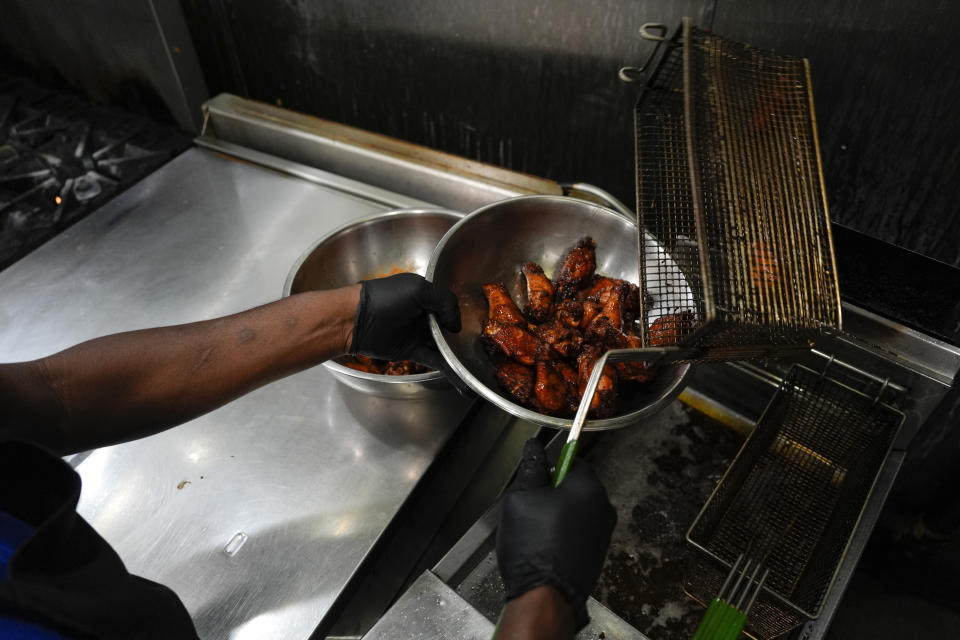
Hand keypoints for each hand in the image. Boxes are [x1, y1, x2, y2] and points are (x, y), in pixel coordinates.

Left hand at [350, 273, 469, 392]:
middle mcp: (423, 314)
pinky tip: (462, 376)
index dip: (460, 314)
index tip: (475, 324)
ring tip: (475, 365)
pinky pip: (433, 360)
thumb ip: (443, 301)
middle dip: (463, 336)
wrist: (354, 320)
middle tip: (479, 347)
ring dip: (457, 354)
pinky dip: (447, 368)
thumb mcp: (418, 290)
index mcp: (425, 295)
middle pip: (448, 327)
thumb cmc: (384, 300)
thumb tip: (455, 325)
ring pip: (442, 345)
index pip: (449, 304)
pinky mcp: (410, 351)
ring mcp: (416, 333)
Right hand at [496, 438, 615, 630]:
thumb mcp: (521, 497)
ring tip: (535, 531)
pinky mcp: (598, 552)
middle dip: (552, 492)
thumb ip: (531, 468)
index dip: (550, 466)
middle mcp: (603, 507)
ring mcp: (603, 532)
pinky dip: (563, 534)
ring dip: (557, 514)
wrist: (546, 597)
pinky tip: (544, 547)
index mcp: (588, 487)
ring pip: (576, 510)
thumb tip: (534, 447)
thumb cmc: (534, 547)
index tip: (535, 478)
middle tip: (529, 507)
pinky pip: (579, 531)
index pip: (572, 459)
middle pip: (575, 486)